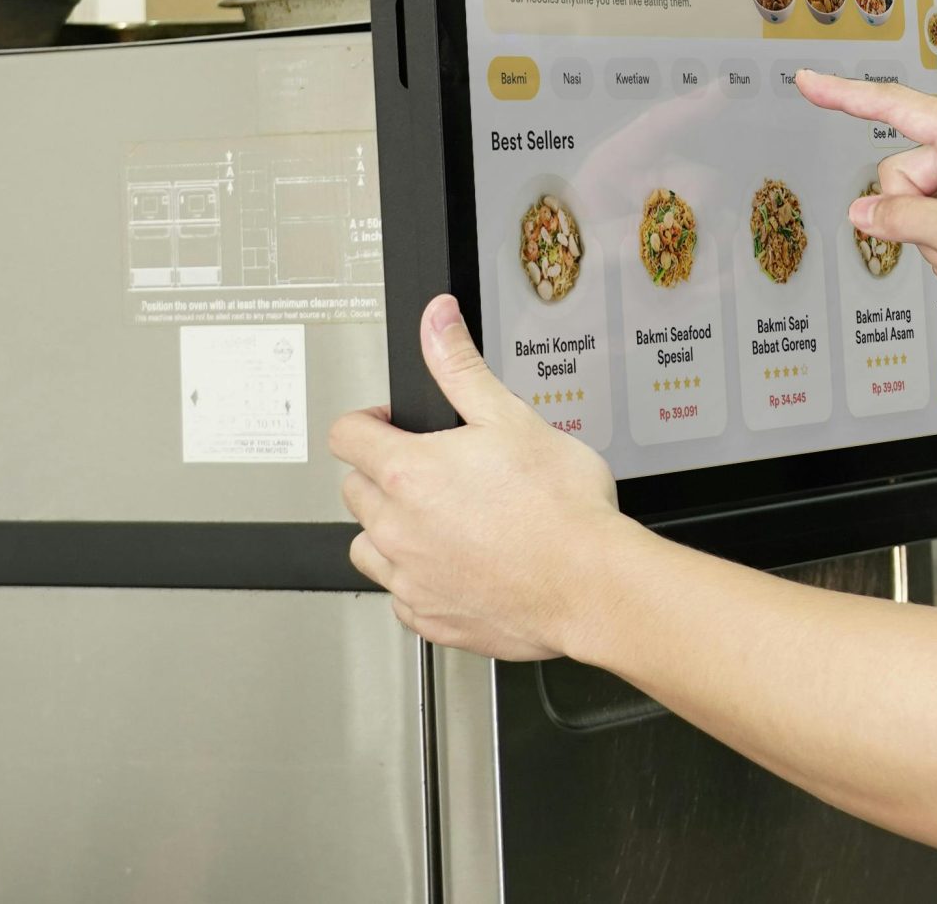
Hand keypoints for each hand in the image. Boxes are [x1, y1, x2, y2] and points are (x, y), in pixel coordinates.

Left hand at [329, 294, 631, 659]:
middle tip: (434, 471)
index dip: (368, 421)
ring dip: (391, 529)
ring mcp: (408, 577)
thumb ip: (461, 367)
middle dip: (385, 474)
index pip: (347, 435)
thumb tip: (436, 321)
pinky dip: (417, 578)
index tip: (390, 425)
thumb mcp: (512, 418)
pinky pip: (399, 593)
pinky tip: (457, 564)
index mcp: (410, 472)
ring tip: (441, 520)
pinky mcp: (426, 616)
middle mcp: (396, 527)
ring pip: (366, 545)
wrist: (589, 583)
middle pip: (355, 489)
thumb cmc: (561, 508)